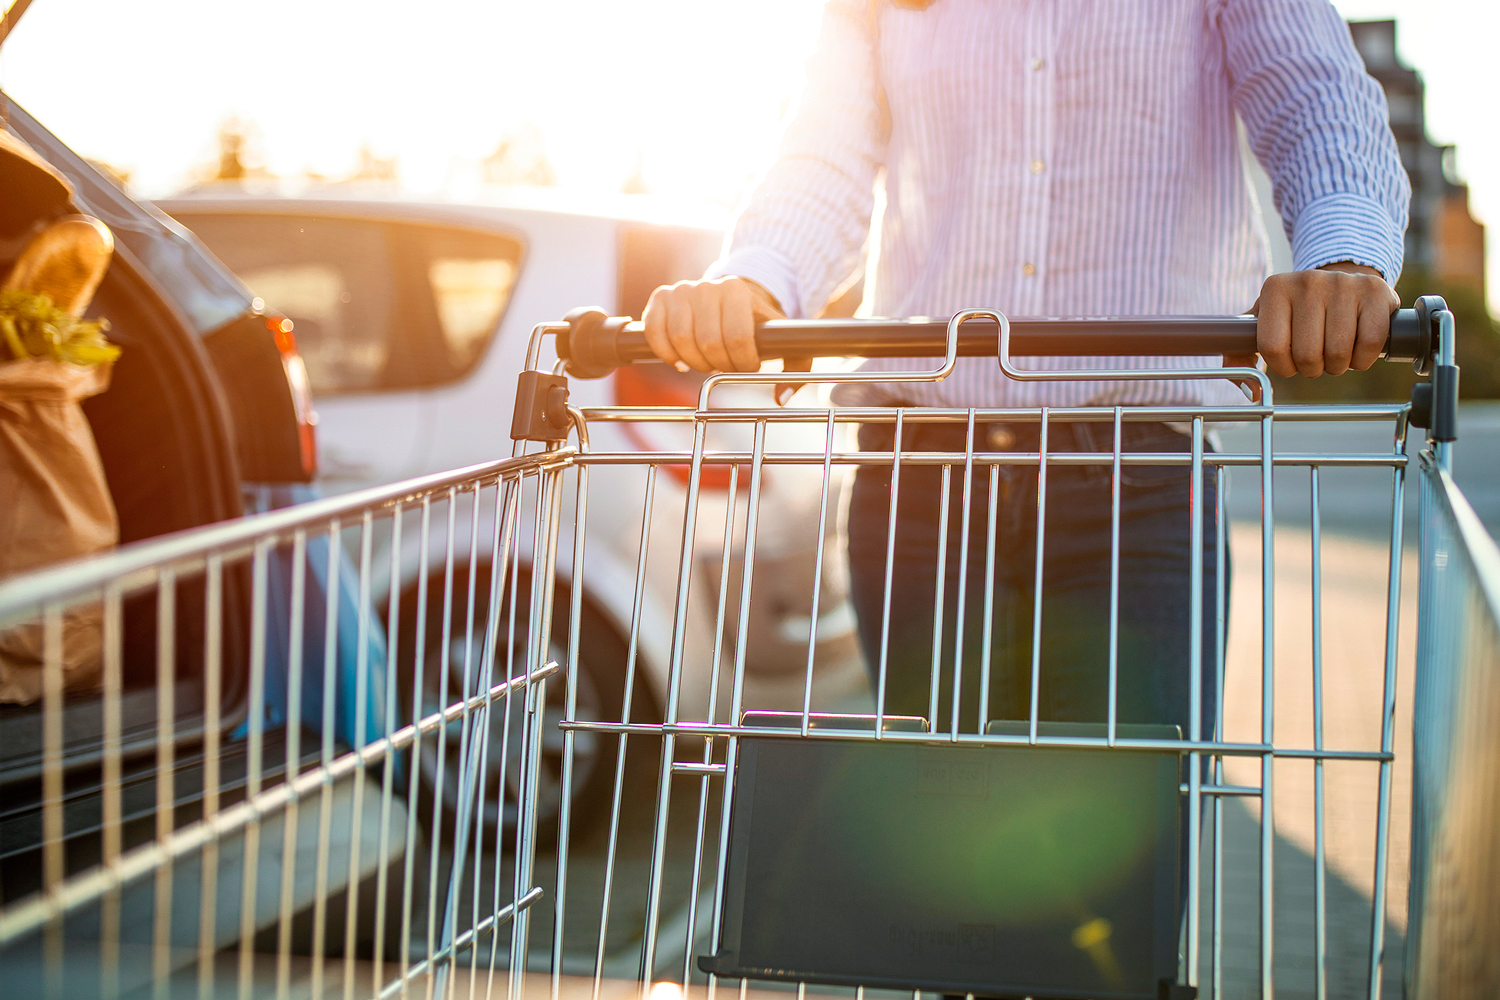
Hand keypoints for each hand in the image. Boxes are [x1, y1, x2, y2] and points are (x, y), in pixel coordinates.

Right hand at [642, 276, 784, 373]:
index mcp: (737, 291)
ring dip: (694, 361)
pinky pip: (654, 332)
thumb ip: (796, 366)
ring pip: (681, 339)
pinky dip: (666, 353)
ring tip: (707, 362)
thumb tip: (780, 398)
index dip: (742, 362)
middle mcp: (707, 286)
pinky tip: (681, 361)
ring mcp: (681, 291)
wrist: (730, 297)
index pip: (737, 337)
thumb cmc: (756, 323)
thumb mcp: (783, 339)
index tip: (747, 366)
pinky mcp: (660, 299)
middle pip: (708, 342)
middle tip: (725, 366)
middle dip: (719, 364)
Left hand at [1230, 262, 1398, 379]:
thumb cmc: (1298, 314)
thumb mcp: (1263, 325)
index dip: (1283, 367)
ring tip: (1335, 352)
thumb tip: (1252, 391)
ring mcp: (1343, 283)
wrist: (1343, 283)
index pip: (1272, 348)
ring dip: (1337, 366)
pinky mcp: (1375, 291)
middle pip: (1306, 354)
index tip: (1290, 362)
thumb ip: (1241, 356)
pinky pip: (1369, 343)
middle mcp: (1307, 281)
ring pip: (1338, 352)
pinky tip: (1357, 350)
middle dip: (1311, 369)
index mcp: (1275, 289)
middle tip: (1316, 358)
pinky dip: (1363, 359)